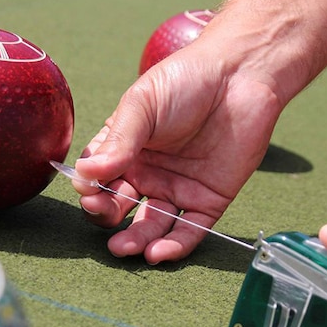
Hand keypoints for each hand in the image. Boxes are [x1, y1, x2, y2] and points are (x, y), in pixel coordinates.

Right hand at [73, 44, 282, 263]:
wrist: (241, 74)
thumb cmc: (186, 80)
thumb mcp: (142, 104)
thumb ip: (118, 140)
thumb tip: (86, 175)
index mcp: (124, 150)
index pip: (98, 179)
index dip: (90, 189)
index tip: (89, 191)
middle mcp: (147, 174)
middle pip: (120, 208)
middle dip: (108, 217)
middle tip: (105, 216)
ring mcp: (177, 189)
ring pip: (152, 225)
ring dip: (137, 241)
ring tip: (125, 248)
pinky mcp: (208, 201)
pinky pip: (190, 230)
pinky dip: (174, 246)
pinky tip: (158, 253)